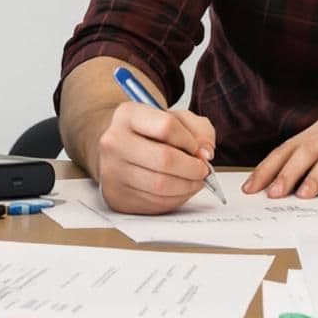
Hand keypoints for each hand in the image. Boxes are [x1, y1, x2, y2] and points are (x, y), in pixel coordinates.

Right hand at [94, 101, 216, 214]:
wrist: (117, 148)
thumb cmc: (149, 132)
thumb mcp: (174, 117)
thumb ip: (197, 129)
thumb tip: (206, 153)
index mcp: (127, 115)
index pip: (166, 126)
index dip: (190, 140)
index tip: (197, 148)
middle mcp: (113, 142)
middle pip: (164, 160)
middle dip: (193, 168)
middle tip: (203, 170)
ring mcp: (111, 172)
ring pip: (161, 186)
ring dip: (187, 186)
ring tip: (194, 180)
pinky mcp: (116, 196)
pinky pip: (155, 203)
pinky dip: (176, 199)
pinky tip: (179, 190)